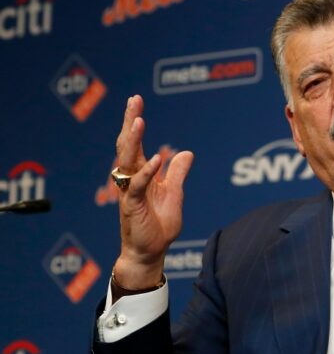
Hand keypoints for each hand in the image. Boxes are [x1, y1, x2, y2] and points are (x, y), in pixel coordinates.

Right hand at [113, 95, 193, 288]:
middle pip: (127, 145)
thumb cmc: (158, 226)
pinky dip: (146, 172)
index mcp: (140, 174)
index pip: (136, 143)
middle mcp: (131, 179)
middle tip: (133, 100)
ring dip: (133, 141)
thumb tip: (186, 153)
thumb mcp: (174, 194)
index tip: (136, 101)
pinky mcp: (132, 206)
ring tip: (138, 120)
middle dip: (129, 122)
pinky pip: (137, 186)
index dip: (135, 122)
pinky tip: (155, 159)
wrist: (151, 253)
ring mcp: (129, 192)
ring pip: (127, 162)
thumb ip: (177, 174)